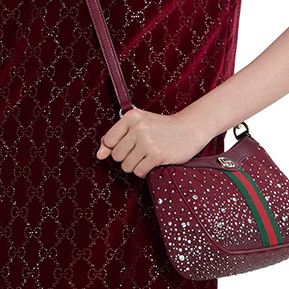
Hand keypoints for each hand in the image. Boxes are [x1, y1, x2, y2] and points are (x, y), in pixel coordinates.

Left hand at [95, 107, 212, 178]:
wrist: (189, 129)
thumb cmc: (161, 128)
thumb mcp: (137, 126)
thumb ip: (115, 138)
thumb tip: (99, 155)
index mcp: (132, 117)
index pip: (108, 140)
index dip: (116, 147)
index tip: (130, 144)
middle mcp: (138, 127)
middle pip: (116, 155)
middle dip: (126, 157)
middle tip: (140, 151)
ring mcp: (147, 141)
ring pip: (126, 166)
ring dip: (135, 165)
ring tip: (147, 156)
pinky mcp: (156, 155)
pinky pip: (139, 172)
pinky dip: (144, 171)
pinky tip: (152, 162)